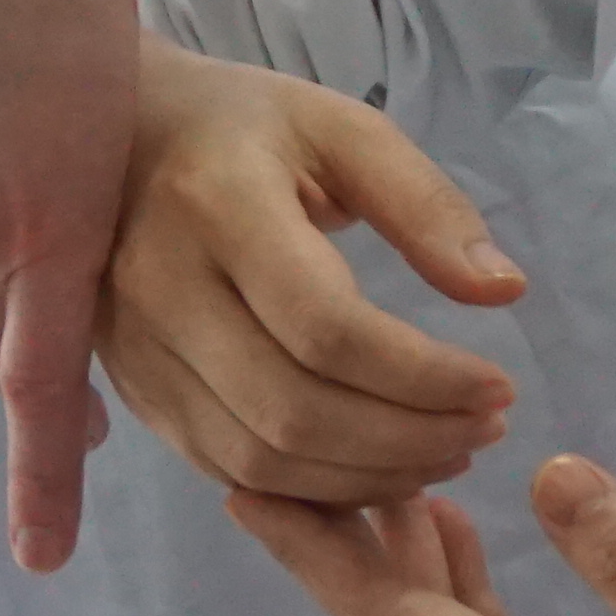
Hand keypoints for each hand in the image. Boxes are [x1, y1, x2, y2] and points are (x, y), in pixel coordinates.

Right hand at [100, 44, 525, 503]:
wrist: (111, 141)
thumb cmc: (242, 127)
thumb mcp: (340, 129)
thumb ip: (425, 204)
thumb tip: (504, 290)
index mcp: (216, 204)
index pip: (326, 328)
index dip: (423, 377)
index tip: (498, 386)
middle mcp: (161, 288)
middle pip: (294, 411)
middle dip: (407, 439)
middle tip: (485, 429)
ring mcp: (137, 351)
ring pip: (261, 459)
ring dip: (368, 477)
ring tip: (445, 451)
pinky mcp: (134, 392)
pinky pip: (228, 469)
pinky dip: (314, 488)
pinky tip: (376, 466)